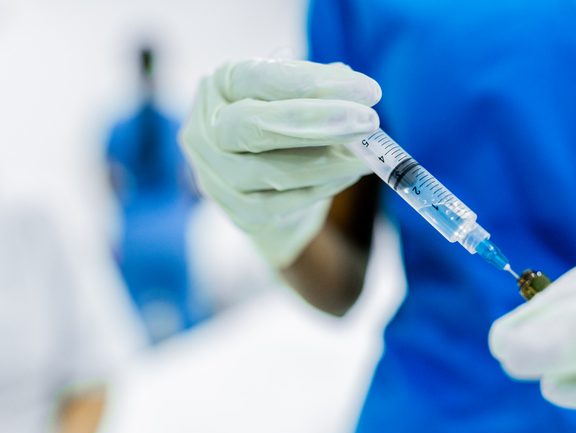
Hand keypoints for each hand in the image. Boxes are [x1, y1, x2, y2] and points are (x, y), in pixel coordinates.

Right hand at [179, 59, 380, 266]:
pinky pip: (285, 202)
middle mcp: (207, 130)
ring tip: (366, 153)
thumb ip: (320, 87)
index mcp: (220, 86)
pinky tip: (348, 173)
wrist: (265, 182)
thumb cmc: (283, 124)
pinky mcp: (238, 211)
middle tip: (368, 121)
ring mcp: (216, 176)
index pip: (258, 78)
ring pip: (275, 172)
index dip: (313, 83)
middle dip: (318, 123)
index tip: (367, 91)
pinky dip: (324, 187)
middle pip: (253, 127)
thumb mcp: (297, 95)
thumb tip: (354, 88)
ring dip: (331, 162)